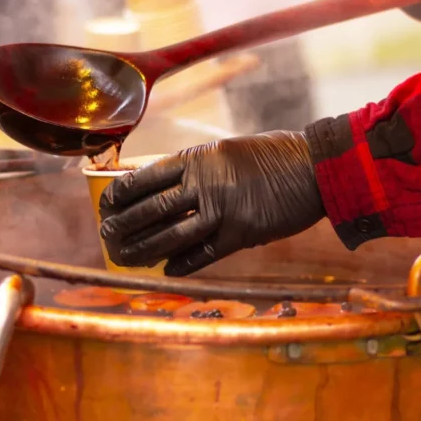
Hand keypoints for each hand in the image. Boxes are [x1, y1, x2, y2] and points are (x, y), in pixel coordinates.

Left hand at [98, 131, 325, 275]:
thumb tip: (164, 186)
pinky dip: (182, 264)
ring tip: (126, 257)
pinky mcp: (241, 234)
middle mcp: (206, 184)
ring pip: (171, 236)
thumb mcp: (226, 151)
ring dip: (144, 249)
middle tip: (107, 236)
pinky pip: (203, 254)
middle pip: (152, 210)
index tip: (107, 205)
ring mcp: (222, 211)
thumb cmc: (271, 156)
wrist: (313, 169)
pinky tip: (168, 270)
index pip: (146, 177)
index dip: (121, 194)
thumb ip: (197, 168)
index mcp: (199, 158)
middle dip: (124, 225)